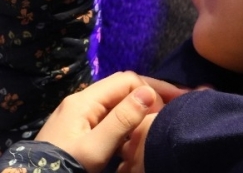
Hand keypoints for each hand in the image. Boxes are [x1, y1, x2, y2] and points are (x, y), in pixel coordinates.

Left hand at [35, 72, 164, 172]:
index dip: (152, 88)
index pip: (127, 80)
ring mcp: (77, 114)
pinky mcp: (77, 128)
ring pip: (116, 100)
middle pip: (122, 87)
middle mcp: (81, 101)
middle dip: (149, 93)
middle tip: (174, 105)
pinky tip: (137, 128)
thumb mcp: (96, 146)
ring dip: (139, 105)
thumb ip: (122, 119)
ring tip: (160, 116)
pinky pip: (107, 114)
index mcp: (85, 100)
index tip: (173, 104)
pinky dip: (127, 117)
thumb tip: (148, 92)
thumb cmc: (66, 166)